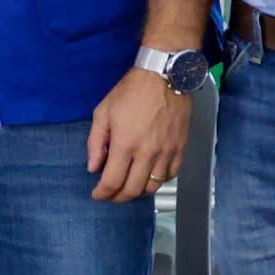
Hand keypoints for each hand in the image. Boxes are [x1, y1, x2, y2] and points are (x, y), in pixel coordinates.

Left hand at [84, 68, 190, 203]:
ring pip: (153, 187)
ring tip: (128, 187)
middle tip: (110, 195)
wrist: (165, 76)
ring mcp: (167, 152)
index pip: (112, 182)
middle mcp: (147, 153)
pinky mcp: (180, 148)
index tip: (97, 194)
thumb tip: (93, 167)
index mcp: (125, 144)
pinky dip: (158, 182)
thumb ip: (96, 143)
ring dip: (138, 192)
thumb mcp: (103, 112)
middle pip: (133, 190)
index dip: (102, 193)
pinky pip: (170, 175)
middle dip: (118, 197)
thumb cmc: (131, 91)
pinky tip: (149, 177)